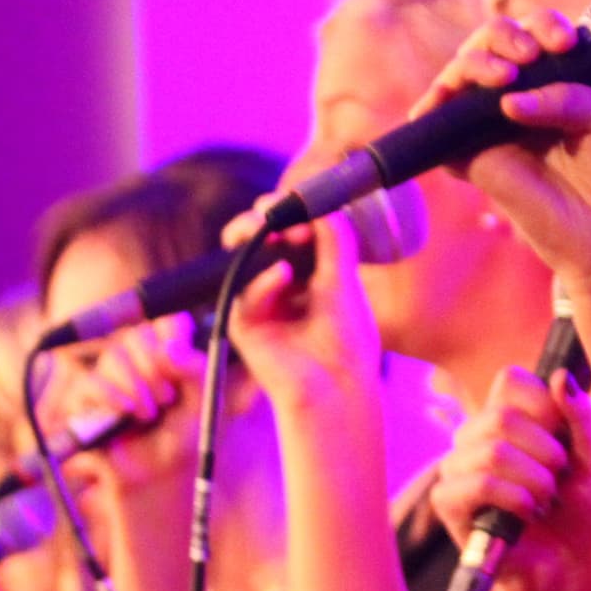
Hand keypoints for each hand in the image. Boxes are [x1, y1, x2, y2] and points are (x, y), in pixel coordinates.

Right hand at [68, 315, 209, 501]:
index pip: (167, 323)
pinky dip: (111, 396)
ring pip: (114, 356)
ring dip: (136, 386)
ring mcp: (109, 375)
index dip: (173, 334)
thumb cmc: (182, 437)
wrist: (158, 475)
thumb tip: (169, 348)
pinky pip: (91, 382)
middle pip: (137, 334)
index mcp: (168, 352)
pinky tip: (127, 412)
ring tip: (149, 415)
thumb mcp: (202, 403)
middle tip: (167, 398)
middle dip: (154, 367)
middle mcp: (137, 357)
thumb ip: (194, 372)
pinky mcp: (86, 399)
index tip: (181, 358)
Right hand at [219, 201, 384, 411]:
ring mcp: (260, 303)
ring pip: (243, 259)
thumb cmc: (346, 341)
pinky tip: (283, 275)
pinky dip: (264, 282)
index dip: (292, 214)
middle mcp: (279, 285)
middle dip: (262, 218)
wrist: (338, 386)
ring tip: (269, 228)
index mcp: (306, 272)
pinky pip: (246, 294)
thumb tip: (321, 205)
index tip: (303, 204)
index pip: (289, 231)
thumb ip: (334, 242)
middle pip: (258, 239)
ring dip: (255, 238)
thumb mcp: (344, 281)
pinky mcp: (245, 325)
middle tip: (272, 209)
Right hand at [417, 10, 590, 314]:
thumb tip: (506, 101)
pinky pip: (441, 132)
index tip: (564, 44)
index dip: (542, 27)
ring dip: (472, 65)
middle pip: (491, 47)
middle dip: (502, 37)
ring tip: (502, 78)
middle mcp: (521, 99)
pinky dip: (433, 111)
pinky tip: (443, 104)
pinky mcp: (475, 162)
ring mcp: (495, 129)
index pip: (534, 35)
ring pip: (462, 79)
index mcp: (556, 82)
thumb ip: (565, 96)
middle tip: (528, 56)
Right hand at [427, 367, 590, 590]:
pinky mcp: (448, 503)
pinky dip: (515, 500)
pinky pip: (479, 484)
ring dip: (534, 481)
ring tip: (545, 502)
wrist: (566, 569)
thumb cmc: (576, 513)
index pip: (510, 380)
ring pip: (492, 450)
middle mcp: (474, 438)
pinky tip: (528, 515)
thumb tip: (559, 376)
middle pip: (503, 415)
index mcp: (505, 420)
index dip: (543, 404)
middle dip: (545, 452)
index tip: (563, 439)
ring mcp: (457, 469)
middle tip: (558, 480)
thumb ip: (580, 416)